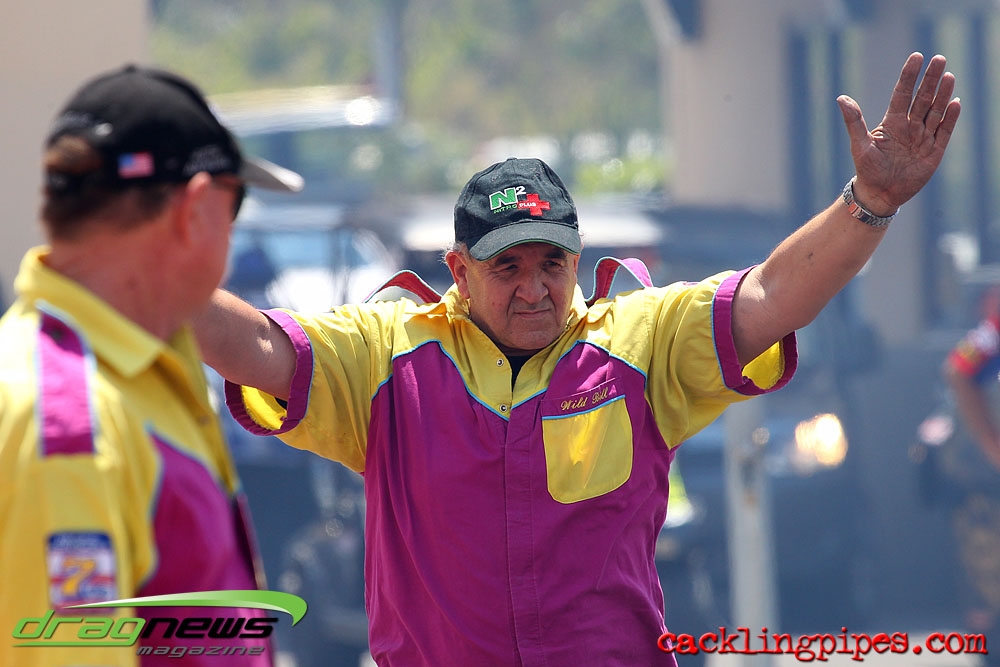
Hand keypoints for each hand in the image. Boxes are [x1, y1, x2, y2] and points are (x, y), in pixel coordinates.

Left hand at [837, 52, 960, 215]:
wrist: (880, 194)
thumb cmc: (867, 169)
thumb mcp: (859, 145)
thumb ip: (854, 121)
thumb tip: (841, 98)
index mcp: (892, 122)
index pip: (903, 93)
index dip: (909, 76)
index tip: (917, 56)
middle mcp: (910, 126)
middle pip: (923, 98)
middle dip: (930, 79)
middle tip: (939, 58)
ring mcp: (923, 137)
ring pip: (935, 111)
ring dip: (942, 94)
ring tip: (948, 76)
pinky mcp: (934, 151)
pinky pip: (944, 131)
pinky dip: (950, 118)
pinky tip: (955, 102)